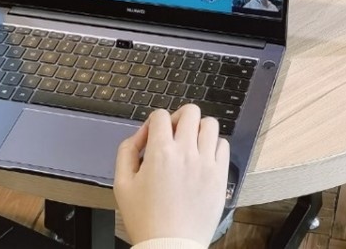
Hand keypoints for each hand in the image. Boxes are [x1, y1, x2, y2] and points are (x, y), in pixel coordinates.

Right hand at [114, 104, 229, 244]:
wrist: (170, 246)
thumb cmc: (146, 220)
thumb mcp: (122, 185)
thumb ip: (126, 153)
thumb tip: (138, 136)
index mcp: (160, 152)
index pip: (161, 115)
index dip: (153, 123)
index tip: (151, 139)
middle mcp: (186, 152)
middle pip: (190, 112)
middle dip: (179, 117)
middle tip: (173, 133)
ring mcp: (207, 163)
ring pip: (210, 125)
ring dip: (199, 129)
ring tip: (191, 145)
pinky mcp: (220, 176)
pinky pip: (223, 146)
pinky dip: (214, 146)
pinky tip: (204, 158)